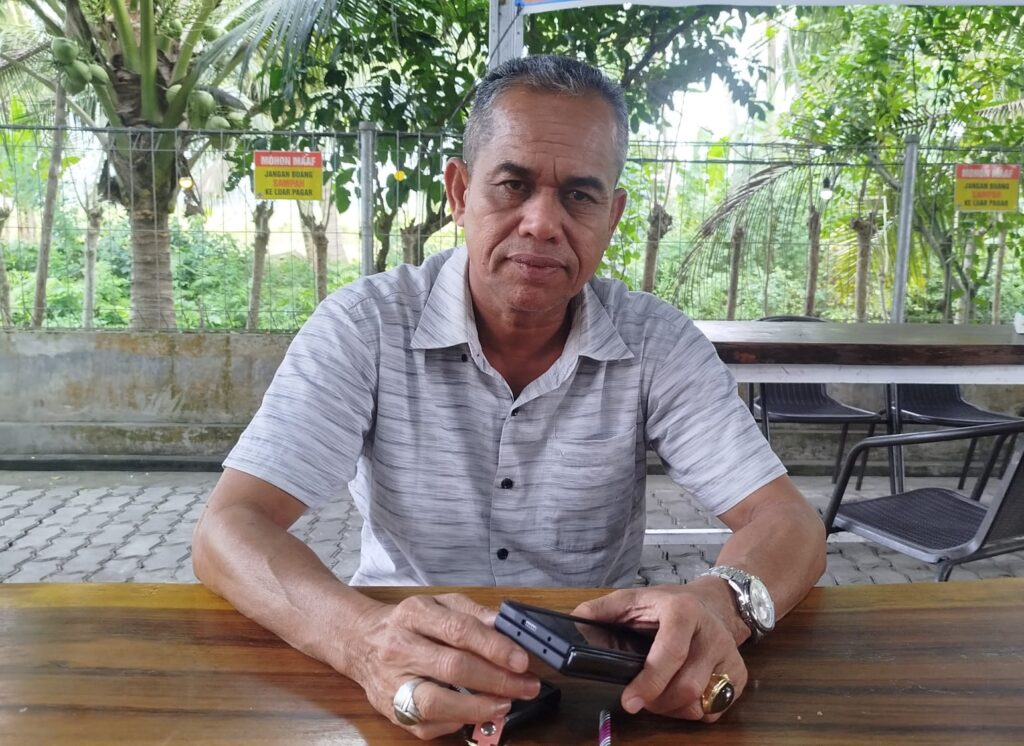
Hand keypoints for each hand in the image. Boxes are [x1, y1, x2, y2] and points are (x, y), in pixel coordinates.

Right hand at [346, 593, 540, 739]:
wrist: (360, 641)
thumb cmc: (406, 623)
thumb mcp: (438, 603)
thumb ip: (472, 612)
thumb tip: (504, 625)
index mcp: (414, 615)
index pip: (459, 630)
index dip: (494, 647)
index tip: (521, 659)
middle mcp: (400, 649)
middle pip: (453, 667)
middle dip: (497, 679)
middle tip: (526, 685)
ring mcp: (392, 683)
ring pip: (436, 702)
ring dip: (478, 707)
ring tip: (505, 704)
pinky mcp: (391, 710)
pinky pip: (427, 725)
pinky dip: (457, 722)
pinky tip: (476, 713)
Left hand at [572, 581, 747, 721]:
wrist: (716, 602)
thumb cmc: (670, 604)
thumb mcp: (636, 598)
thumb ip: (603, 610)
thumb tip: (573, 620)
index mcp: (683, 612)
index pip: (670, 653)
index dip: (649, 681)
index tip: (629, 701)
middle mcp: (712, 634)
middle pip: (686, 687)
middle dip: (657, 701)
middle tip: (638, 699)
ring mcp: (729, 657)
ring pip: (701, 703)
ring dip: (672, 709)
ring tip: (657, 696)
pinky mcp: (738, 676)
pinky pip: (714, 711)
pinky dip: (691, 712)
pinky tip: (678, 696)